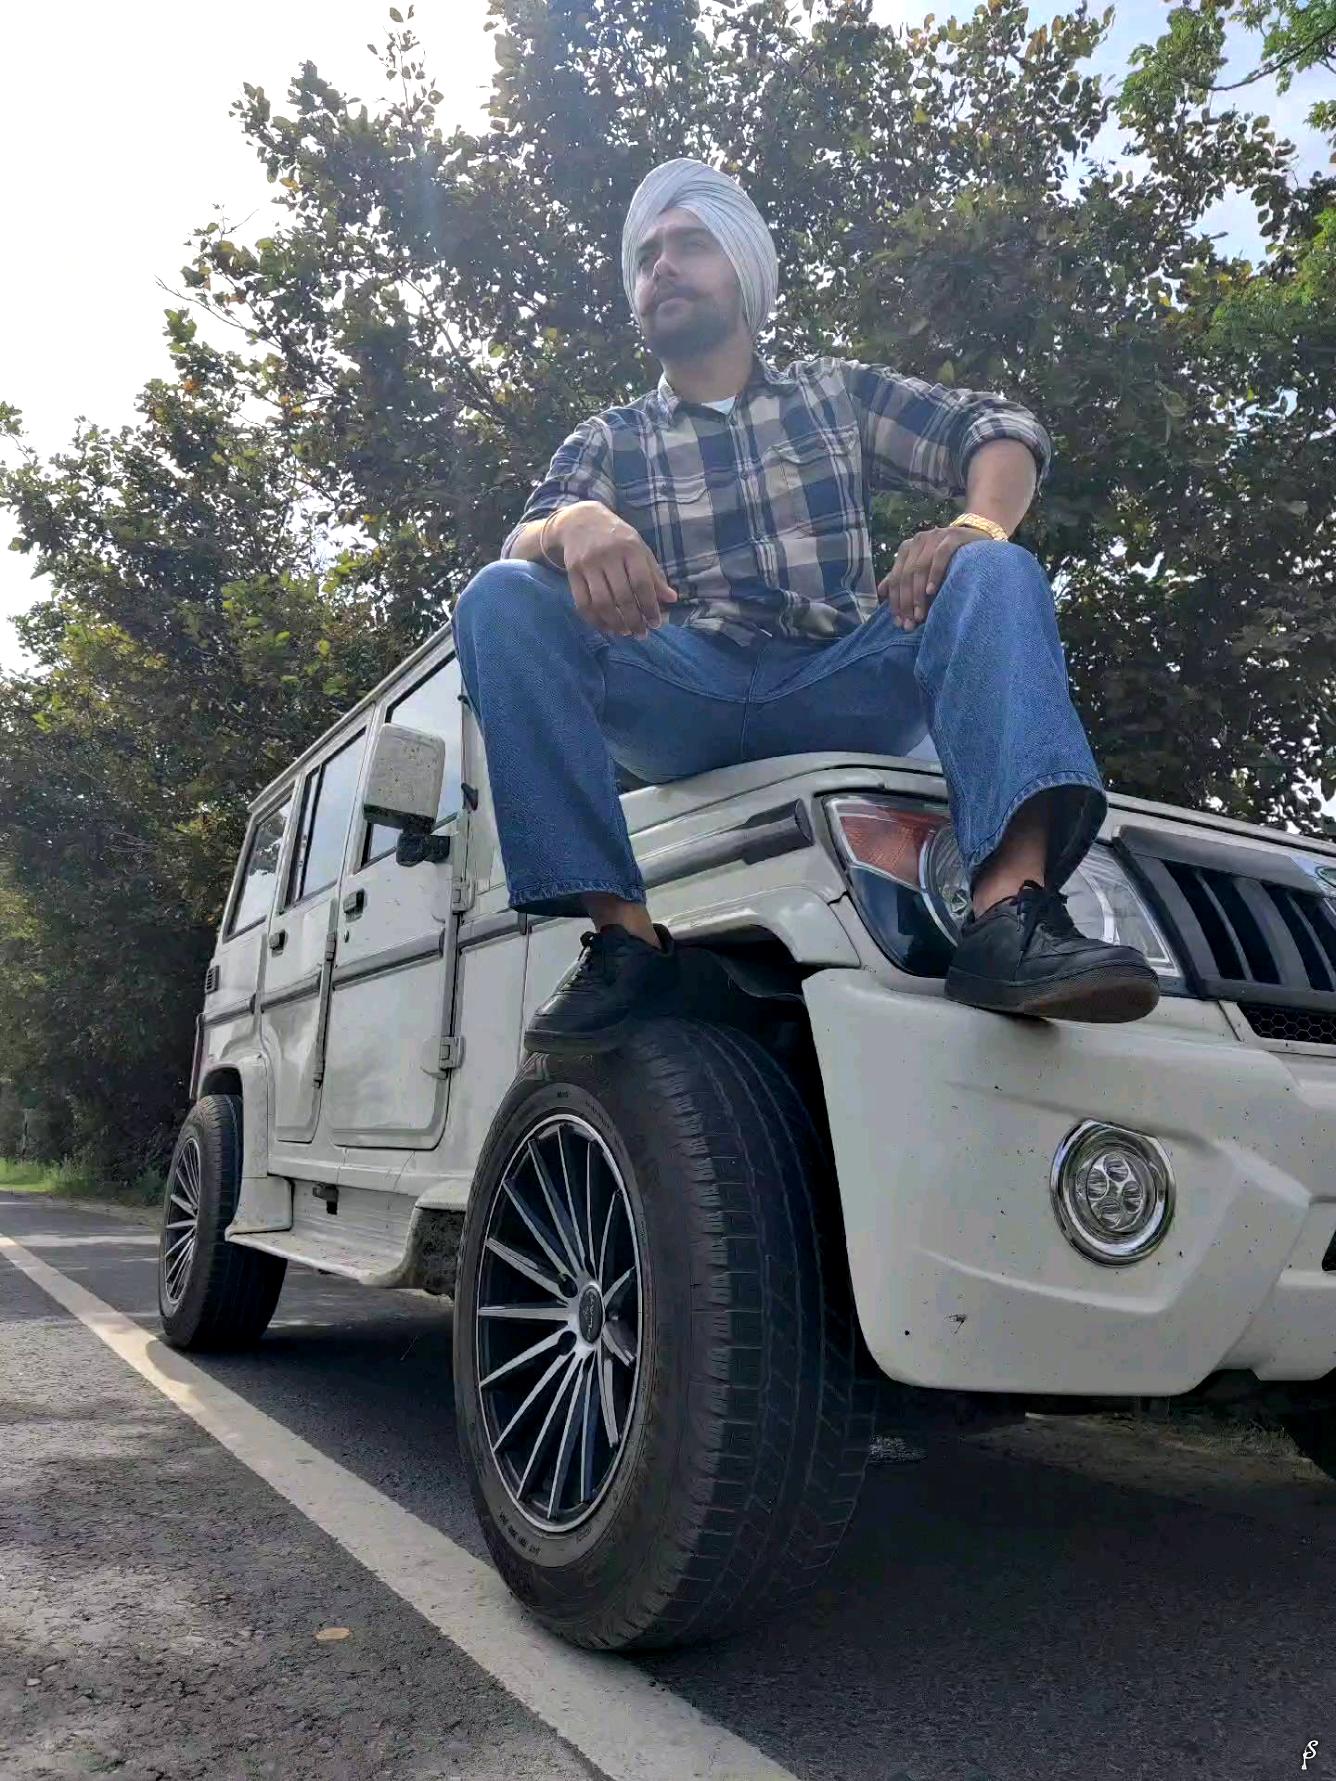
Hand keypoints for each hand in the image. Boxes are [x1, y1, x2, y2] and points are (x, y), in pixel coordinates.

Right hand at [554, 503, 678, 639]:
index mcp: (630, 548)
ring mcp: (588, 564)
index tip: (656, 624)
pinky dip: (594, 619)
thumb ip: (654, 574)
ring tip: (625, 632)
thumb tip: (671, 599)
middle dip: (634, 620)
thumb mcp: (639, 549)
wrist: (581, 520)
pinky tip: (605, 627)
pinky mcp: (572, 572)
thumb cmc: (617, 538)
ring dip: (614, 623)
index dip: (650, 607)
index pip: (642, 583)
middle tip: (641, 634)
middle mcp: (608, 555)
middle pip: (622, 596)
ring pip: (601, 602)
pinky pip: (582, 603)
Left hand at [877, 524, 992, 630]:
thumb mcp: (922, 567)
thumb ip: (902, 577)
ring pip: (920, 568)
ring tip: (920, 615)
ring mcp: (935, 536)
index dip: (896, 601)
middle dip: (906, 602)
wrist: (976, 537)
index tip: (899, 622)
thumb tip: (881, 592)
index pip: (896, 578)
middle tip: (910, 623)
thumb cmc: (948, 558)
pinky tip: (931, 591)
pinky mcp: (953, 536)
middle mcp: (918, 540)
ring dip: (918, 594)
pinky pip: (940, 556)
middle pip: (906, 575)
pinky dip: (934, 575)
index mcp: (907, 548)